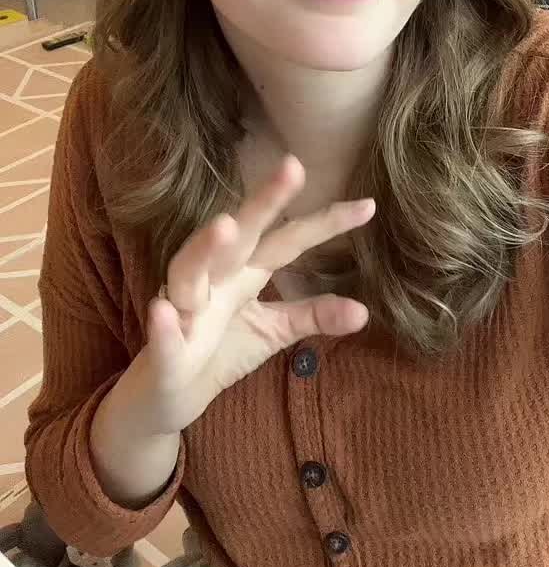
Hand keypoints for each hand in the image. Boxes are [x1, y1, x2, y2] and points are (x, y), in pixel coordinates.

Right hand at [135, 155, 374, 434]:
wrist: (162, 398)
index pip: (288, 240)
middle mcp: (213, 281)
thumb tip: (365, 311)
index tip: (369, 205)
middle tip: (294, 167)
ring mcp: (183, 311)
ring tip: (227, 226)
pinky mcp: (162, 352)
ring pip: (189, 270)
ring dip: (206, 247)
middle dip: (264, 201)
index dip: (325, 222)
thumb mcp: (271, 331)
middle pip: (240, 235)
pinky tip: (163, 309)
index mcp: (243, 273)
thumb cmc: (216, 353)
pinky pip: (161, 336)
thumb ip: (312, 315)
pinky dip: (162, 324)